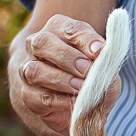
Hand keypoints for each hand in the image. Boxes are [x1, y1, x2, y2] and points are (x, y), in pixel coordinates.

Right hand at [8, 13, 120, 135]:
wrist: (84, 106)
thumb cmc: (95, 79)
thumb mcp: (107, 70)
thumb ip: (107, 63)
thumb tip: (102, 57)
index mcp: (59, 30)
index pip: (69, 29)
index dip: (85, 39)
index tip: (100, 51)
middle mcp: (38, 45)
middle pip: (42, 42)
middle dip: (66, 56)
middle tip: (86, 69)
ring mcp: (28, 69)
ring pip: (34, 70)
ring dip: (61, 79)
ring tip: (80, 87)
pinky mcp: (28, 95)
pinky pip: (38, 97)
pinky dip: (58, 101)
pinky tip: (74, 102)